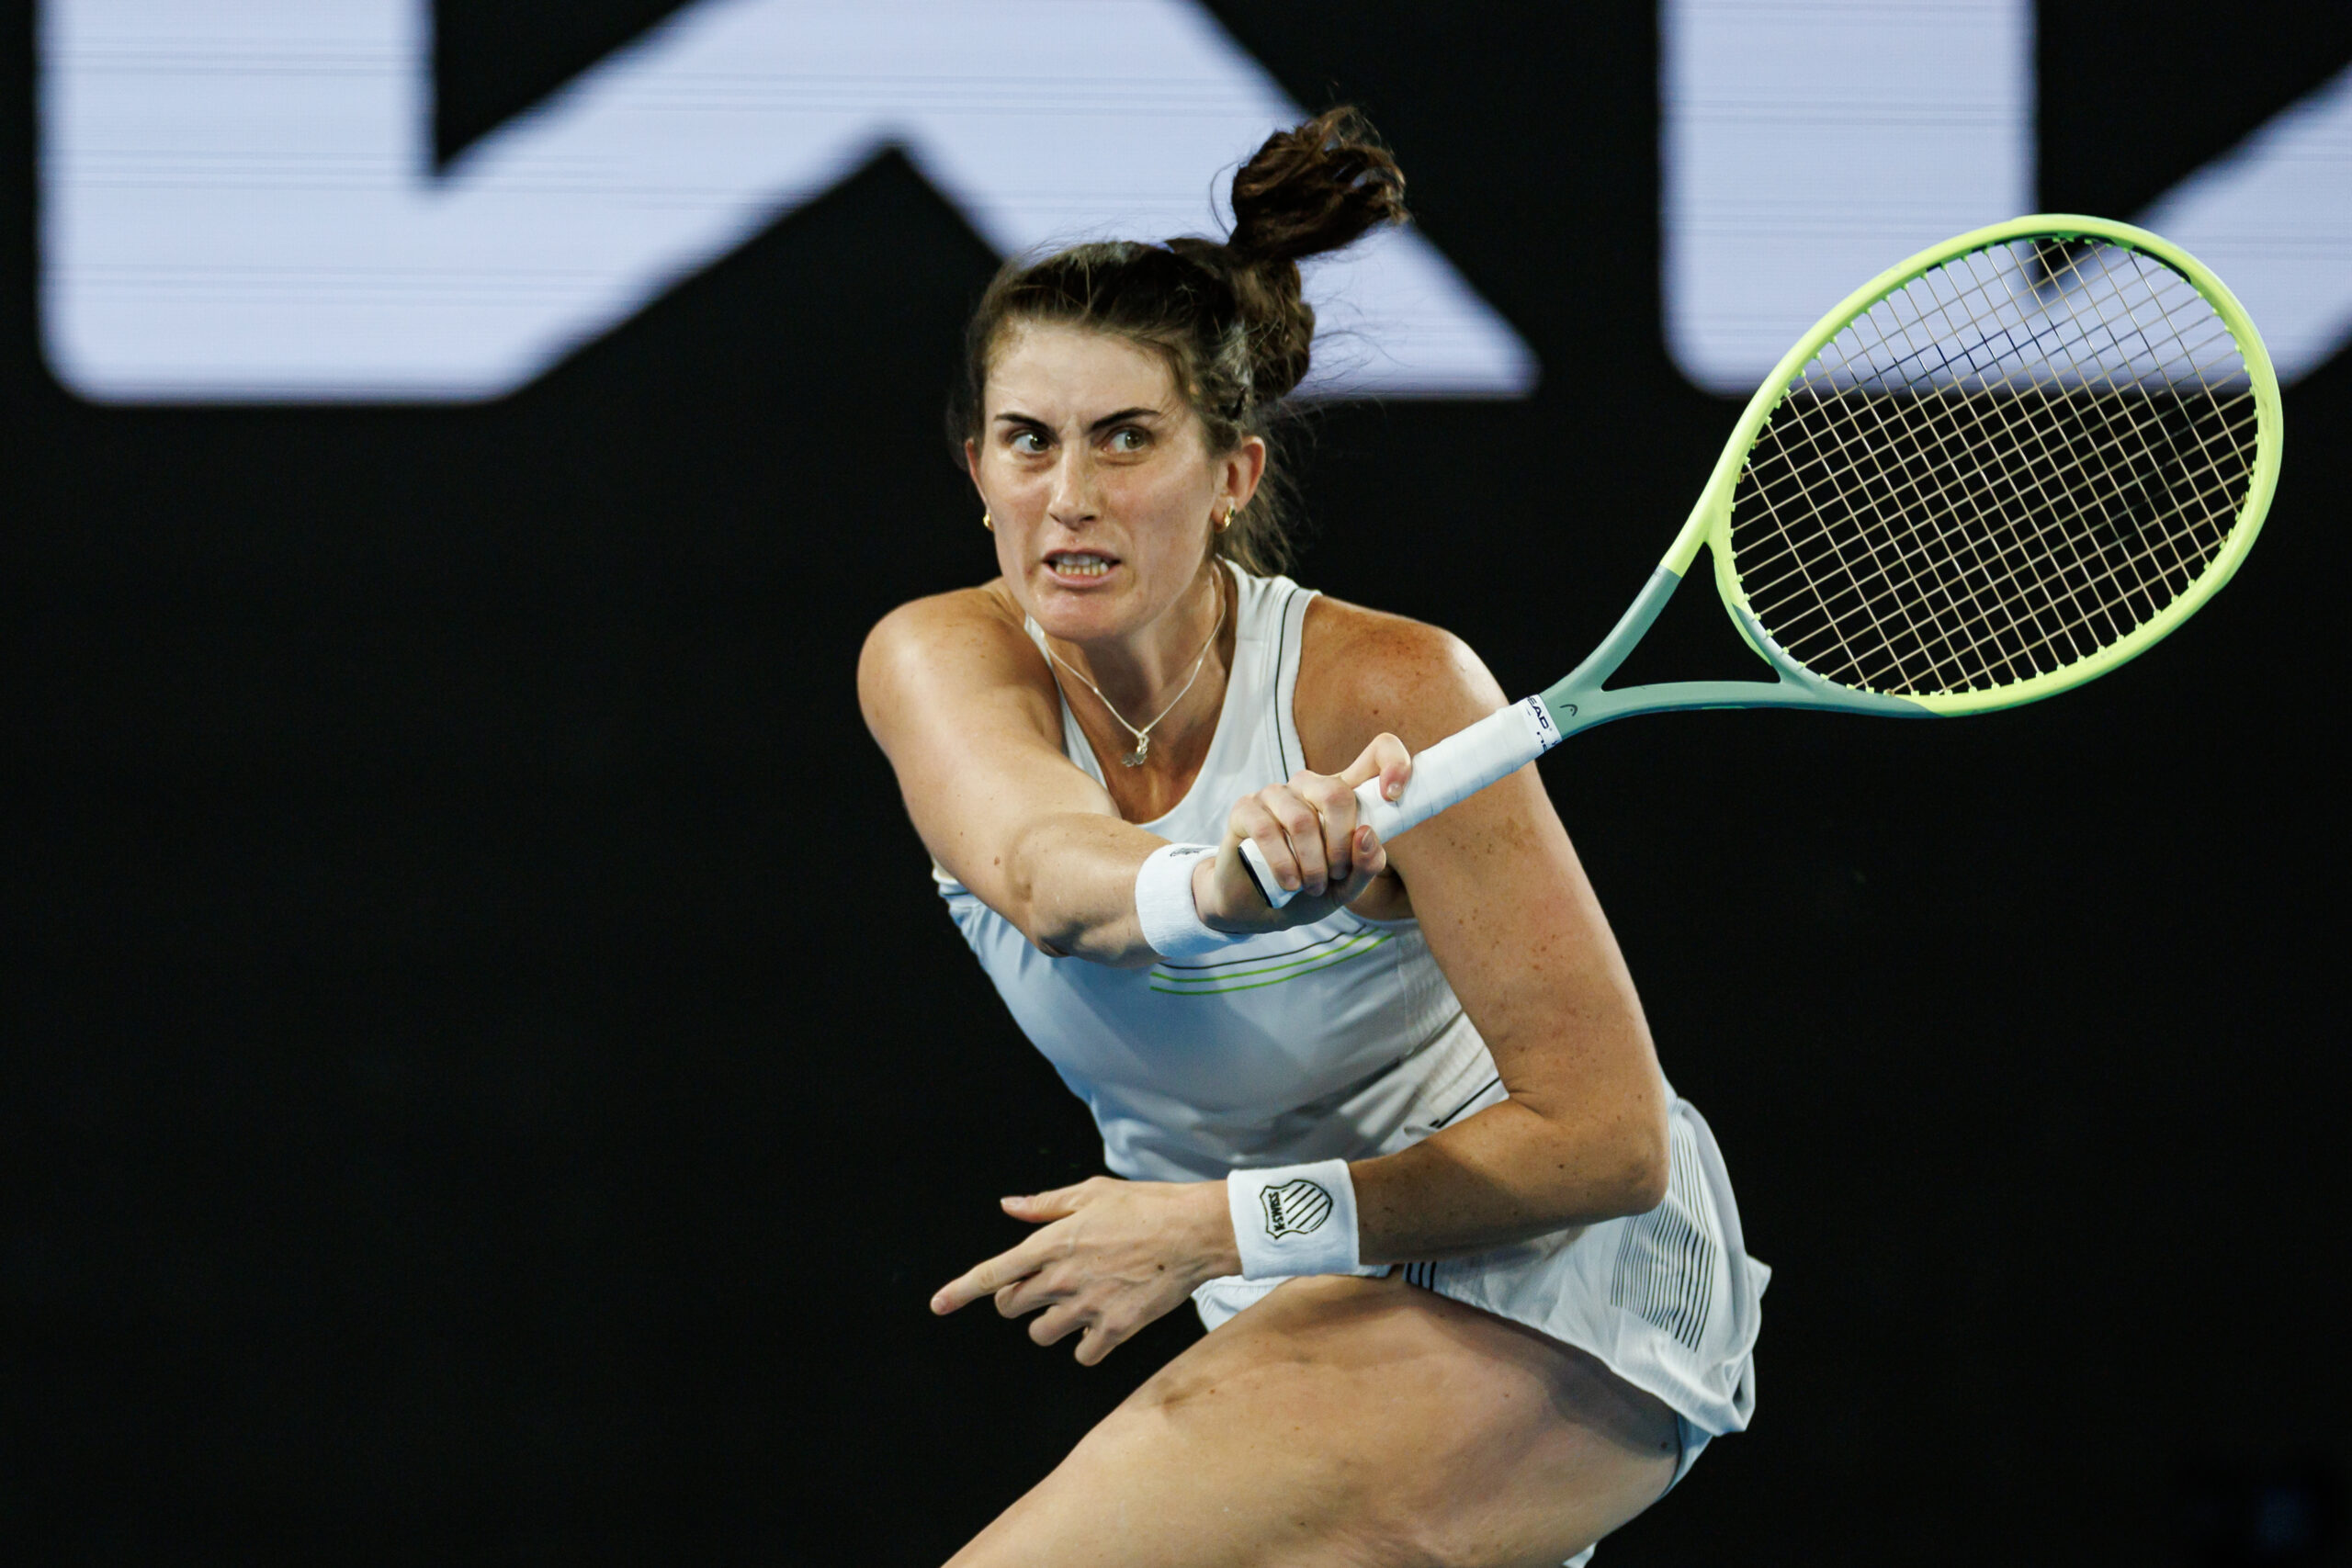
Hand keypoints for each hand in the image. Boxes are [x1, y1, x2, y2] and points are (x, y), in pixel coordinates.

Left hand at [929, 1177, 1237, 1364]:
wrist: (1194, 1232)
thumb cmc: (1146, 1205)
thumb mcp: (1091, 1192)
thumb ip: (1045, 1204)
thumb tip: (1008, 1206)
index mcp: (1052, 1242)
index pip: (992, 1273)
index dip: (960, 1291)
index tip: (938, 1305)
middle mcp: (1062, 1278)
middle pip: (1012, 1307)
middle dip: (1018, 1299)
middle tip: (1043, 1287)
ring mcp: (1087, 1306)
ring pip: (1041, 1334)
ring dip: (1050, 1324)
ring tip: (1077, 1304)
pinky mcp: (1115, 1329)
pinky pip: (1082, 1355)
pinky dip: (1087, 1345)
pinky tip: (1102, 1324)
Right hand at [1196, 732, 1412, 928]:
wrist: (1257, 908)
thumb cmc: (1308, 890)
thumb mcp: (1347, 887)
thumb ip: (1366, 866)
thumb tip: (1367, 835)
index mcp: (1342, 795)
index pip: (1377, 754)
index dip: (1393, 763)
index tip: (1393, 795)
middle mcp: (1310, 786)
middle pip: (1337, 794)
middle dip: (1341, 845)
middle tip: (1336, 875)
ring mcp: (1276, 794)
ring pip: (1302, 819)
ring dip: (1312, 864)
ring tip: (1312, 887)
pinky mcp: (1246, 808)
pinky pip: (1266, 830)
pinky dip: (1284, 865)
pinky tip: (1290, 883)